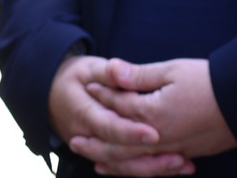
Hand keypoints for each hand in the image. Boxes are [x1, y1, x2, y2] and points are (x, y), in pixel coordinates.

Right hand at [49, 54, 179, 173]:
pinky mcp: (107, 153)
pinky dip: (150, 168)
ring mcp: (96, 149)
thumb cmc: (75, 78)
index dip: (131, 132)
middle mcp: (89, 138)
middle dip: (150, 159)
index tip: (155, 134)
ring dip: (154, 168)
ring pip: (125, 166)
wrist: (52, 94)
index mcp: (85, 114)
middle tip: (180, 158)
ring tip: (183, 164)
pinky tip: (175, 166)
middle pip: (120, 155)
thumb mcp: (89, 68)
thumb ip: (107, 72)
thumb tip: (118, 69)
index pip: (110, 127)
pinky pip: (127, 166)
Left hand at [86, 58, 235, 171]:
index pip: (118, 106)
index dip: (102, 94)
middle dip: (94, 139)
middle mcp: (157, 137)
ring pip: (131, 161)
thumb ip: (138, 75)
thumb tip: (111, 69)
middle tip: (73, 139)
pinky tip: (127, 166)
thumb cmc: (210, 81)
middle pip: (117, 143)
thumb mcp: (172, 70)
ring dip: (109, 160)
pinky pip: (151, 167)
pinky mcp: (185, 154)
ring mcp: (171, 149)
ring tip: (92, 157)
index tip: (88, 86)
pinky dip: (133, 168)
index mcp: (151, 113)